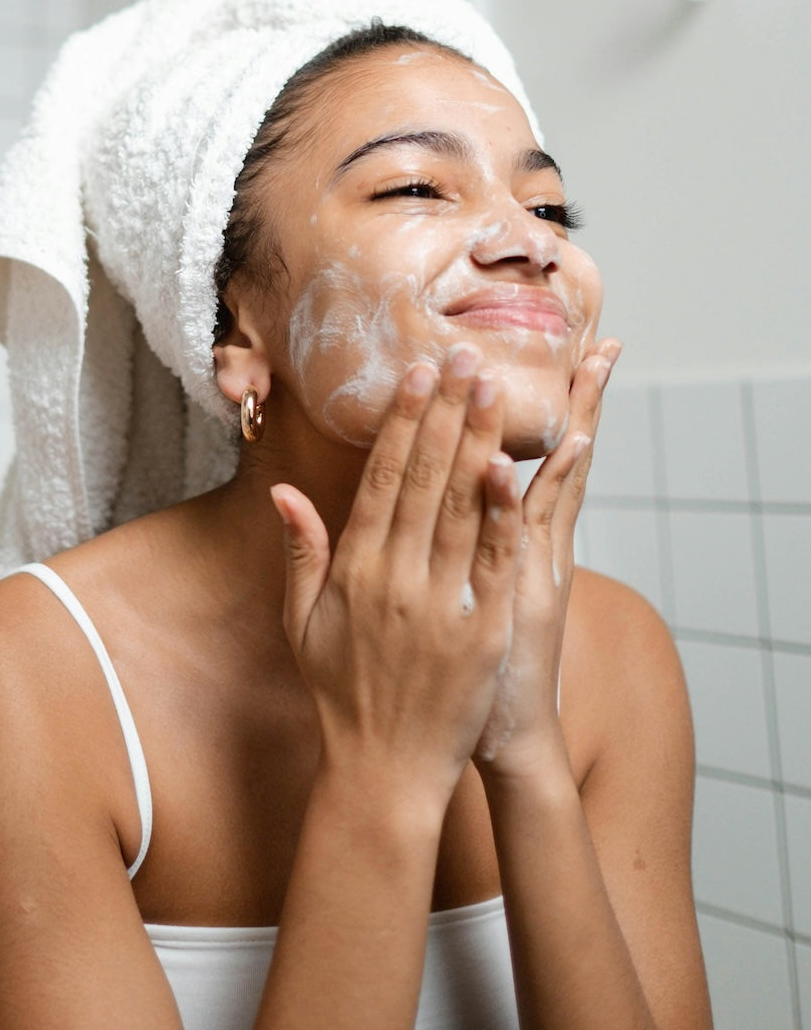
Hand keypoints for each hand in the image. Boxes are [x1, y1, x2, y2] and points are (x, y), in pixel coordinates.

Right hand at [271, 347, 523, 798]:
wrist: (384, 771)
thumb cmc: (341, 695)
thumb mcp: (303, 624)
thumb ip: (301, 552)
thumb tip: (283, 492)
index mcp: (355, 570)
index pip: (381, 479)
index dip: (399, 423)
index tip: (414, 375)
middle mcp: (396, 577)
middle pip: (424, 478)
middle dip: (445, 412)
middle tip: (463, 357)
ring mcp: (441, 603)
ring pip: (462, 506)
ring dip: (477, 442)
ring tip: (493, 389)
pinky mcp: (482, 630)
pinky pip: (495, 560)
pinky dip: (504, 511)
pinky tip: (514, 467)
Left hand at [474, 337, 620, 773]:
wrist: (497, 731)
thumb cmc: (474, 661)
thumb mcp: (484, 588)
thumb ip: (481, 531)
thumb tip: (475, 480)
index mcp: (519, 536)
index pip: (540, 455)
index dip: (560, 408)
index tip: (579, 354)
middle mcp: (534, 545)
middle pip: (559, 459)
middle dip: (578, 403)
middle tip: (602, 344)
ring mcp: (528, 569)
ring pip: (550, 488)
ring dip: (563, 430)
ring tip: (585, 370)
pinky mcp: (512, 600)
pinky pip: (509, 543)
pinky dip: (507, 504)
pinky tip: (505, 463)